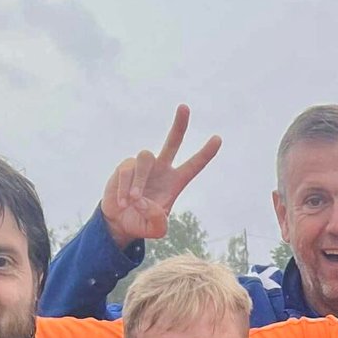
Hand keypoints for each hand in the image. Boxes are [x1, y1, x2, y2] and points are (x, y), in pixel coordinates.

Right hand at [100, 105, 222, 245]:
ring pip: (145, 160)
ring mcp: (144, 165)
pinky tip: (123, 202)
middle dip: (179, 125)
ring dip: (139, 182)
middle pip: (172, 141)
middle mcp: (161, 168)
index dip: (206, 153)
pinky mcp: (126, 166)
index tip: (218, 138)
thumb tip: (147, 202)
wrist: (119, 221)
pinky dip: (124, 187)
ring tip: (133, 201)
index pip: (193, 165)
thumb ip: (158, 222)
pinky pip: (127, 171)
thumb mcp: (155, 230)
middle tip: (185, 107)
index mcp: (175, 182)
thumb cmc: (142, 222)